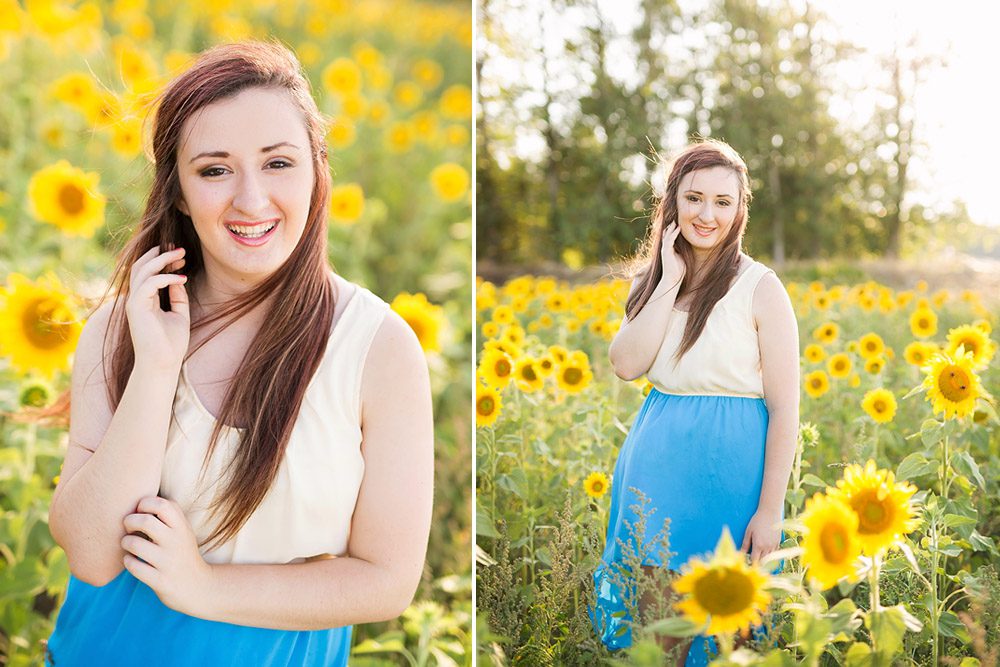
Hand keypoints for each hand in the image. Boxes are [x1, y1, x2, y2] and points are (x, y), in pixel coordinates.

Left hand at [121, 496, 215, 617]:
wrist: (199, 587)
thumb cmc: (182, 553)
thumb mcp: (183, 531)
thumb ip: (167, 514)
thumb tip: (139, 497)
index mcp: (182, 527)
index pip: (161, 504)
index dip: (145, 503)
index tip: (141, 511)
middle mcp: (176, 542)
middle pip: (145, 521)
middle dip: (129, 521)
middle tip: (129, 527)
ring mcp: (168, 562)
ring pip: (134, 544)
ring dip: (125, 542)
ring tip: (129, 545)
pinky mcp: (160, 581)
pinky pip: (133, 566)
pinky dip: (127, 561)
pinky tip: (132, 561)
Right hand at [125, 246, 189, 370]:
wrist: (163, 365)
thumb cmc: (171, 344)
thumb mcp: (179, 314)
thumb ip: (178, 296)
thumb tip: (178, 278)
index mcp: (144, 300)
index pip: (147, 273)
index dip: (162, 261)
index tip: (182, 258)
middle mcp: (136, 299)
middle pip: (141, 267)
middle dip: (160, 255)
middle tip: (181, 250)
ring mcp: (134, 302)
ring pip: (143, 271)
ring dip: (162, 260)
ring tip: (181, 256)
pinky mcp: (136, 307)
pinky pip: (149, 284)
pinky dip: (166, 277)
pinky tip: (182, 278)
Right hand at [659, 221, 684, 283]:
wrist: (673, 279)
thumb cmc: (678, 271)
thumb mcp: (682, 258)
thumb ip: (682, 252)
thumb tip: (689, 247)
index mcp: (669, 250)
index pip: (669, 237)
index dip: (672, 230)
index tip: (678, 223)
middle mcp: (665, 249)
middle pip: (666, 234)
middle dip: (670, 227)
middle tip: (675, 218)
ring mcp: (665, 250)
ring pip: (667, 236)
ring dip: (671, 228)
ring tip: (676, 221)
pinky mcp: (666, 252)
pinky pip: (669, 240)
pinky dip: (674, 234)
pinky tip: (678, 228)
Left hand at [740, 508, 782, 564]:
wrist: (770, 513)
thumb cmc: (757, 521)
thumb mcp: (748, 532)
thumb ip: (745, 544)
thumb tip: (741, 553)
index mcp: (759, 545)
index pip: (755, 561)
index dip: (750, 564)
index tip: (747, 566)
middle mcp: (767, 548)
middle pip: (763, 562)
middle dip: (758, 565)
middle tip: (753, 566)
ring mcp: (774, 546)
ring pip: (769, 559)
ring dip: (764, 562)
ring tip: (759, 562)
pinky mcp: (778, 543)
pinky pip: (774, 554)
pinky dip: (770, 556)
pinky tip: (766, 555)